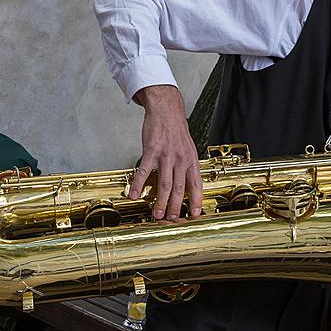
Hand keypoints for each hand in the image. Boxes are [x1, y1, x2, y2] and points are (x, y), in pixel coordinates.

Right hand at [130, 85, 202, 221]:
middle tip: (171, 220)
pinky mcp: (151, 150)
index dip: (196, 200)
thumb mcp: (189, 148)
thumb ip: (187, 166)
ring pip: (164, 183)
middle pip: (179, 188)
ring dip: (159, 201)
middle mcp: (181, 159)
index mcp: (191, 160)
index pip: (196, 184)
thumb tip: (188, 184)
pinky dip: (139, 184)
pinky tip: (134, 194)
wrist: (166, 110)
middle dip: (175, 207)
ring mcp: (166, 155)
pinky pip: (144, 170)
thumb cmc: (176, 130)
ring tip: (156, 214)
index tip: (194, 214)